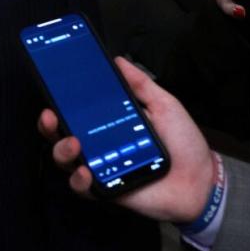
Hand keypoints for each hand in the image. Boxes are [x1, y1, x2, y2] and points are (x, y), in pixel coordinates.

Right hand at [37, 58, 215, 223]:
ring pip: (64, 159)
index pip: (77, 109)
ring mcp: (100, 166)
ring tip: (73, 143)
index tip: (52, 85)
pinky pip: (82, 187)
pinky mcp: (105, 190)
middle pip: (60, 133)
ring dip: (61, 149)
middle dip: (47, 124)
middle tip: (50, 115)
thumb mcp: (164, 105)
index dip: (60, 99)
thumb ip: (140, 84)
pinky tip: (85, 171)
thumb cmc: (183, 142)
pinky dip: (79, 180)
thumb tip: (117, 60)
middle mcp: (99, 143)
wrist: (201, 180)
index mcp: (109, 121)